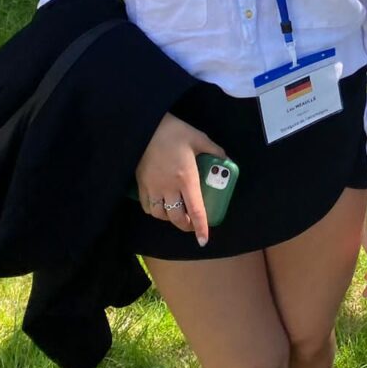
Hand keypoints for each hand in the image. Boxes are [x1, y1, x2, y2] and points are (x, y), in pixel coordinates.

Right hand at [134, 113, 225, 245]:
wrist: (146, 127)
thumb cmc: (175, 132)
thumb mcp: (199, 138)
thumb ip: (214, 151)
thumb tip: (225, 160)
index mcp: (186, 178)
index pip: (196, 210)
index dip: (201, 227)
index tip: (203, 240)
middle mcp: (169, 188)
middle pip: (177, 218)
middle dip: (186, 226)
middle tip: (193, 225)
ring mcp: (153, 188)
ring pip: (161, 215)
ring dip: (170, 219)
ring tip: (177, 214)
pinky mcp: (141, 185)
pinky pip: (148, 207)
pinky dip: (155, 212)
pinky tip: (161, 206)